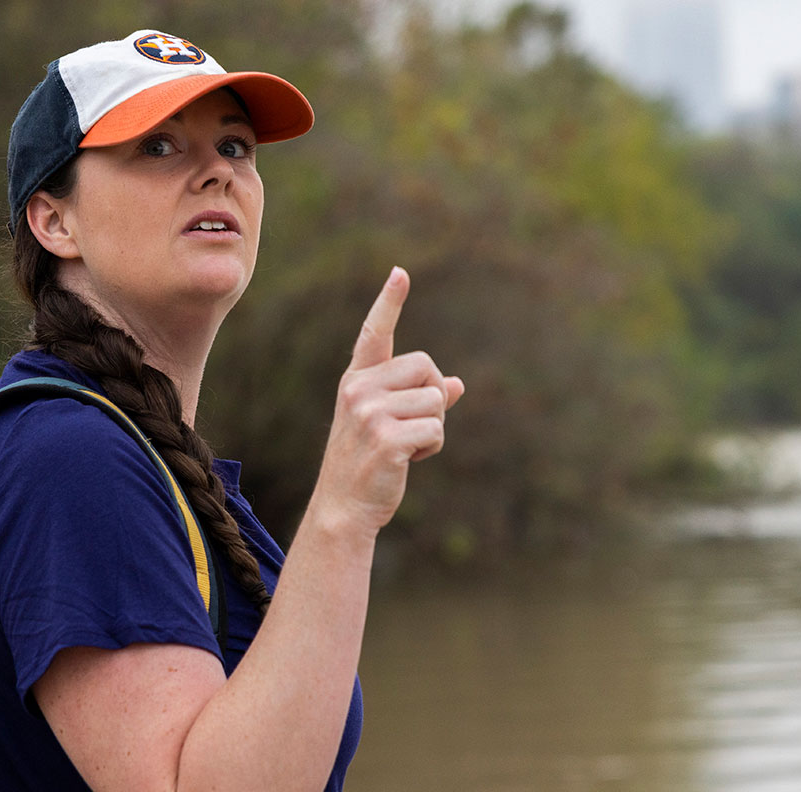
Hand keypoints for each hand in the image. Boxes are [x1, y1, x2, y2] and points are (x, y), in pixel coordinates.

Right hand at [312, 267, 464, 534]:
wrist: (343, 509)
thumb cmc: (368, 465)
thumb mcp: (388, 426)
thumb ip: (419, 401)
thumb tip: (456, 384)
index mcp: (356, 381)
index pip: (374, 335)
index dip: (389, 303)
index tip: (400, 274)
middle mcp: (358, 390)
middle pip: (426, 366)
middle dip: (432, 396)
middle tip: (412, 427)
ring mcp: (369, 413)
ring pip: (436, 400)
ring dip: (434, 428)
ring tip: (407, 448)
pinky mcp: (386, 438)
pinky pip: (436, 429)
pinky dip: (432, 447)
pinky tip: (408, 461)